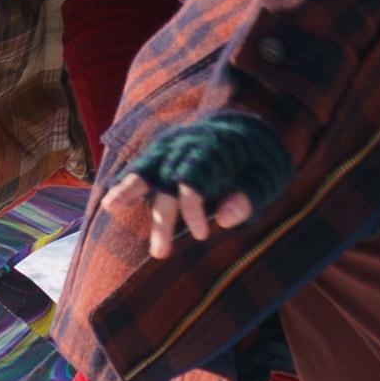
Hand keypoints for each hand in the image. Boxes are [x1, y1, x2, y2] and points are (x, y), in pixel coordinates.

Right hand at [99, 112, 291, 258]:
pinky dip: (127, 180)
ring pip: (147, 167)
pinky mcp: (161, 150)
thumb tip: (225, 220)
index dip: (193, 209)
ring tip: (111, 207)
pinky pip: (141, 165)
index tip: (200, 236)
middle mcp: (188, 143)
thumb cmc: (259, 160)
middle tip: (160, 254)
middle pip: (167, 181)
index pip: (194, 178)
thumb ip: (250, 196)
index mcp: (216, 147)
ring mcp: (172, 144)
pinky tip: (111, 201)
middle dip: (162, 218)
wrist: (244, 126)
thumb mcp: (268, 177)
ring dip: (129, 188)